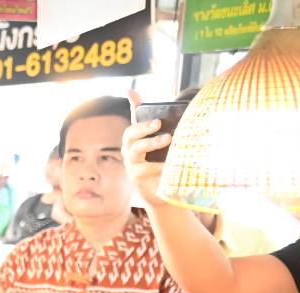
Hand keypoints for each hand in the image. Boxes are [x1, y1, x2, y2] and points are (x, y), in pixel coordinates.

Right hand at [123, 90, 169, 206]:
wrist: (165, 192)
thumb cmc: (165, 164)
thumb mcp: (167, 144)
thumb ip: (166, 125)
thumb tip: (166, 105)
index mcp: (136, 141)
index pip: (133, 121)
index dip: (132, 107)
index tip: (133, 92)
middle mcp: (130, 152)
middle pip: (130, 135)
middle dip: (143, 127)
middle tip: (158, 122)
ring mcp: (131, 165)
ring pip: (136, 150)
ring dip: (152, 142)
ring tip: (169, 138)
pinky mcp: (136, 180)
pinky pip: (146, 169)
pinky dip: (159, 165)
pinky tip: (170, 163)